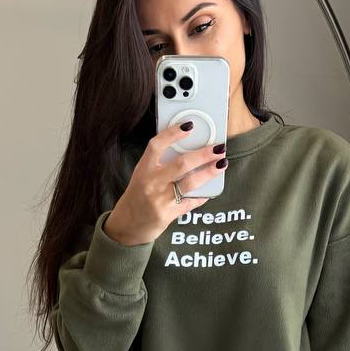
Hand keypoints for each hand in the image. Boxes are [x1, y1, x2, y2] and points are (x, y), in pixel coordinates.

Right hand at [103, 120, 225, 245]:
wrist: (128, 225)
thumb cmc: (138, 196)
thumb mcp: (142, 175)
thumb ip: (160, 164)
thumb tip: (187, 150)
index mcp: (144, 169)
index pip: (157, 145)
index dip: (173, 133)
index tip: (189, 126)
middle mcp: (151, 183)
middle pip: (181, 164)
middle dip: (203, 154)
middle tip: (218, 148)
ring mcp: (160, 200)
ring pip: (190, 183)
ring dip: (208, 173)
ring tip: (221, 165)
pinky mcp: (168, 214)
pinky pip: (190, 203)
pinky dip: (202, 196)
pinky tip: (211, 190)